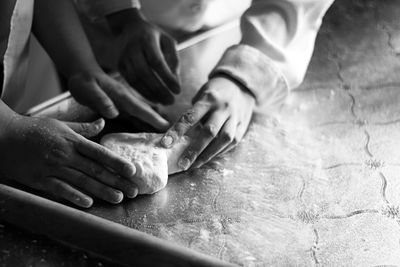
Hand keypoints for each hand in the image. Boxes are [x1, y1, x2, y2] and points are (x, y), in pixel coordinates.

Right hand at [0, 116, 137, 207]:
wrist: (4, 135)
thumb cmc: (34, 129)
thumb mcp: (61, 124)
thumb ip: (84, 127)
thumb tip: (102, 122)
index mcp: (72, 140)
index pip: (100, 153)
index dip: (117, 162)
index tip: (132, 170)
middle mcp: (65, 154)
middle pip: (95, 170)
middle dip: (116, 181)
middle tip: (133, 191)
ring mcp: (52, 167)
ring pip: (82, 181)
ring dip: (101, 191)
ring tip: (118, 198)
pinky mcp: (39, 179)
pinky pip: (59, 189)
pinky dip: (74, 196)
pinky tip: (88, 203)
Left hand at [68, 69, 169, 130]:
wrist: (82, 74)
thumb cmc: (83, 81)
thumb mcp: (87, 89)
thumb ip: (100, 100)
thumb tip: (114, 112)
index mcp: (121, 96)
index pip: (139, 108)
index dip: (153, 118)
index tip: (166, 126)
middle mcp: (126, 100)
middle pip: (145, 113)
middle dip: (159, 122)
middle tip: (173, 133)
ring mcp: (125, 104)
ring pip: (142, 116)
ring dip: (153, 124)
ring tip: (167, 134)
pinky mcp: (122, 108)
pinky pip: (135, 118)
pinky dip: (144, 124)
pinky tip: (150, 130)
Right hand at [110, 9, 179, 104]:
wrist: (130, 28)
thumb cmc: (154, 36)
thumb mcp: (168, 41)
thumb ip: (173, 59)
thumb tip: (176, 81)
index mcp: (146, 39)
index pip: (157, 62)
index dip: (167, 78)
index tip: (178, 90)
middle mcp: (132, 48)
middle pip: (144, 73)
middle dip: (159, 89)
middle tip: (171, 100)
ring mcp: (124, 57)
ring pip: (135, 80)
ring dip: (150, 94)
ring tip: (164, 101)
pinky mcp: (119, 66)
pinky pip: (130, 82)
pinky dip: (142, 93)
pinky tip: (154, 98)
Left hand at [161, 76, 255, 168]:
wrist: (241, 86)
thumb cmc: (215, 92)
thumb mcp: (202, 94)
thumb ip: (193, 112)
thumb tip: (177, 133)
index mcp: (209, 99)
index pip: (191, 117)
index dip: (177, 131)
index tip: (166, 144)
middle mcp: (223, 109)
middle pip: (209, 132)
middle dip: (194, 150)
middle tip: (182, 164)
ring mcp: (235, 118)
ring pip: (223, 140)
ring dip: (208, 155)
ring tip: (193, 166)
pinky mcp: (242, 127)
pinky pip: (231, 143)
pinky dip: (218, 152)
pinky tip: (207, 159)